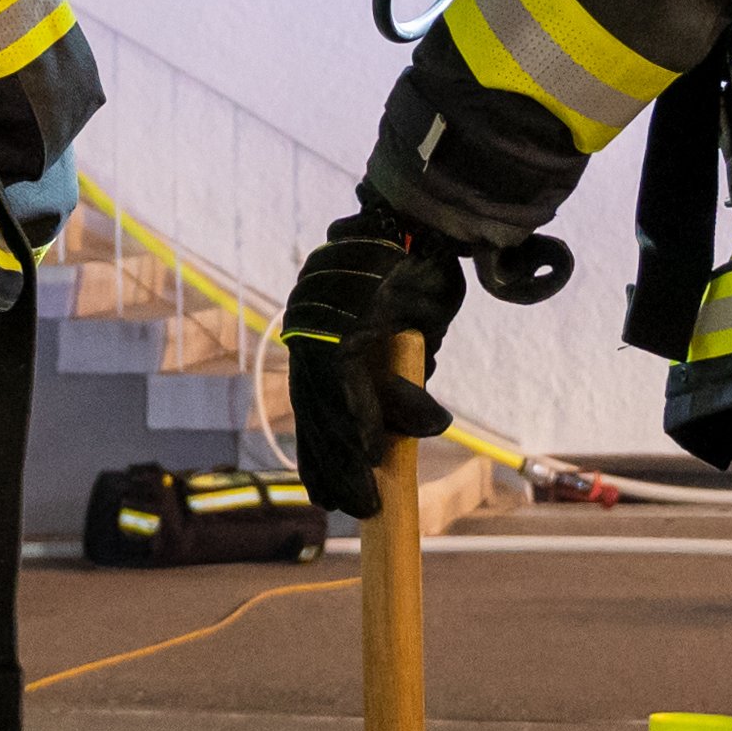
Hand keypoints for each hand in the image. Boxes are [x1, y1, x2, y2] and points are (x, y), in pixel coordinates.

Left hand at [280, 210, 467, 521]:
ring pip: (330, 411)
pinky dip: (361, 424)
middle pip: (317, 416)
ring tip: (370, 500)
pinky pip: (346, 388)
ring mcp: (321, 333)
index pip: (318, 408)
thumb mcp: (414, 335)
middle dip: (334, 468)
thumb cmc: (416, 272)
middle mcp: (312, 337)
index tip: (331, 493)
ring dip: (352, 460)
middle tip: (355, 509)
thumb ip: (408, 380)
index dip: (324, 453)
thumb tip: (419, 426)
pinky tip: (373, 456)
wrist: (418, 221)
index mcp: (323, 338)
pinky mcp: (338, 328)